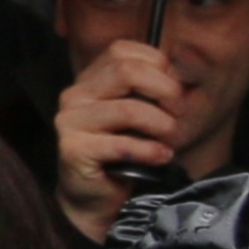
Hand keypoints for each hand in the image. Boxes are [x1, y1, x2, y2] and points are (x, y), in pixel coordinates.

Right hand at [53, 41, 188, 242]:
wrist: (95, 198)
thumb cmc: (123, 153)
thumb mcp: (139, 114)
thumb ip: (150, 91)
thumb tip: (179, 77)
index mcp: (90, 80)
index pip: (123, 50)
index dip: (158, 66)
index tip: (174, 92)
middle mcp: (75, 95)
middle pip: (127, 70)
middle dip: (166, 91)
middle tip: (178, 114)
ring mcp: (70, 121)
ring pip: (129, 109)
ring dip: (162, 125)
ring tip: (171, 140)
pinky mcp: (73, 149)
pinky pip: (122, 144)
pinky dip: (150, 151)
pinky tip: (161, 157)